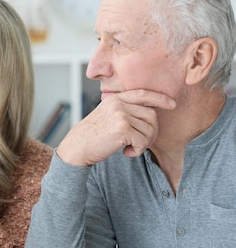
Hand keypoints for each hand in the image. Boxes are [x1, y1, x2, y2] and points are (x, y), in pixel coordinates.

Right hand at [57, 89, 175, 166]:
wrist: (76, 148)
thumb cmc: (92, 136)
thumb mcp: (106, 116)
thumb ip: (123, 110)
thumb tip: (150, 113)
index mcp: (115, 99)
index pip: (143, 94)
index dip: (160, 98)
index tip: (172, 104)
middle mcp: (118, 104)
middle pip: (151, 115)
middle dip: (152, 131)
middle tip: (140, 143)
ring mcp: (121, 115)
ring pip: (149, 129)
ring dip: (143, 143)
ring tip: (130, 148)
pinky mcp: (122, 129)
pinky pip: (143, 141)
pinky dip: (137, 150)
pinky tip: (126, 153)